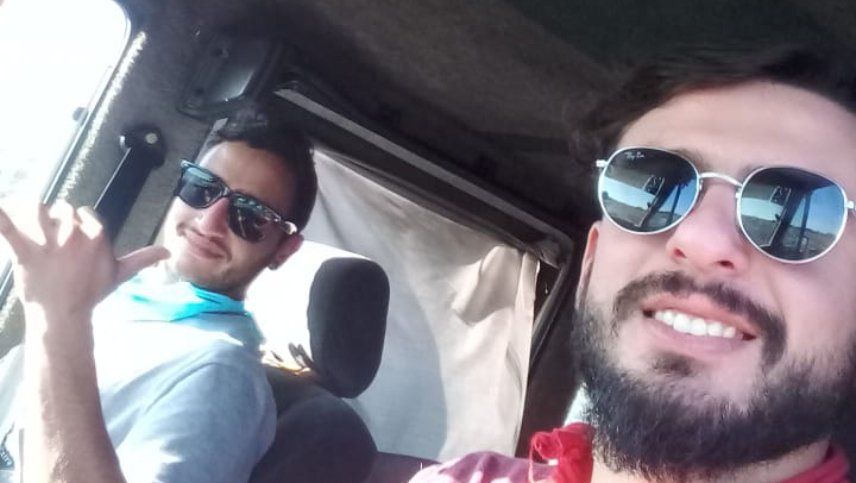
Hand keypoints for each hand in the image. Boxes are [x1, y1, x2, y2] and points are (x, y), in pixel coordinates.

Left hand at [0, 201, 168, 328]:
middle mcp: (74, 233)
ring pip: (37, 210)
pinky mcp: (24, 252)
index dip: (76, 223)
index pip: (83, 214)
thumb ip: (142, 258)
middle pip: (61, 210)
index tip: (73, 238)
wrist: (65, 316)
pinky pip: (8, 229)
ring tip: (28, 228)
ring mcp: (49, 242)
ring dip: (31, 216)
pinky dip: (0, 219)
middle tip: (51, 242)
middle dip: (55, 221)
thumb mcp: (120, 274)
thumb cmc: (92, 293)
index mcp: (97, 235)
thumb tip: (167, 252)